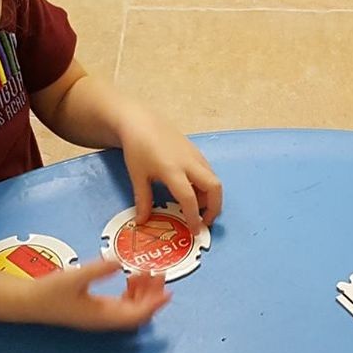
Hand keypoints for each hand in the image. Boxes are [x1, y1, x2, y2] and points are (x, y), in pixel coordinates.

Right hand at [20, 258, 170, 330]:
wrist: (28, 303)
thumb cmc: (50, 291)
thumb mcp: (75, 277)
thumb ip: (98, 269)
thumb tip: (119, 260)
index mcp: (103, 316)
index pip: (137, 314)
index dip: (154, 304)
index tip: (168, 290)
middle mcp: (105, 320)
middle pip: (138, 314)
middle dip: (152, 296)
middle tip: (160, 272)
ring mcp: (101, 316)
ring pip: (131, 309)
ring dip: (143, 293)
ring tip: (147, 272)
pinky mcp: (95, 310)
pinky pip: (122, 305)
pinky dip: (131, 293)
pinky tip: (130, 277)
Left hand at [117, 109, 221, 226]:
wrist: (141, 121)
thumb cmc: (137, 148)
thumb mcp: (138, 176)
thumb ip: (143, 200)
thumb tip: (142, 222)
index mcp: (173, 170)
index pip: (189, 198)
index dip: (194, 217)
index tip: (195, 231)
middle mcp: (189, 163)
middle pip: (214, 187)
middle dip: (215, 208)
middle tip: (205, 222)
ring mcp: (195, 155)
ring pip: (214, 179)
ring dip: (211, 197)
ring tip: (197, 208)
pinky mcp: (196, 151)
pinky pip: (208, 171)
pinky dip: (207, 185)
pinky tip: (193, 191)